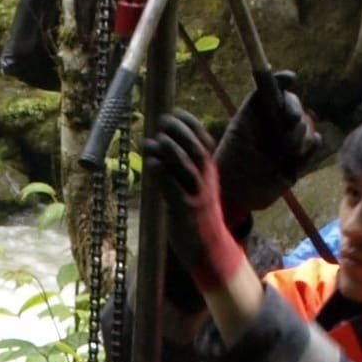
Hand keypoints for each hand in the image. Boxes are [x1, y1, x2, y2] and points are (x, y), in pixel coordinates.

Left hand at [143, 112, 251, 295]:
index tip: (175, 113)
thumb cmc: (196, 214)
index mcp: (209, 173)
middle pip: (197, 151)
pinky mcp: (185, 212)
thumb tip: (155, 144)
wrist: (209, 248)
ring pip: (188, 169)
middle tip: (164, 121)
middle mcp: (205, 182)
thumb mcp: (194, 186)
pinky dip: (163, 175)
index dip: (191, 125)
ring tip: (157, 140)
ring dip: (172, 151)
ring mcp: (196, 196)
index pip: (204, 142)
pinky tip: (152, 164)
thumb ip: (179, 167)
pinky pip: (174, 191)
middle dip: (181, 132)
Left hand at [214, 69, 316, 216]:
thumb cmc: (233, 161)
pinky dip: (311, 147)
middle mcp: (274, 123)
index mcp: (258, 113)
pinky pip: (316, 144)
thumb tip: (272, 77)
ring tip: (286, 151)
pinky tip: (298, 156)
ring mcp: (287, 140)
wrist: (238, 194)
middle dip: (294, 113)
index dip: (283, 80)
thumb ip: (255, 104)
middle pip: (294, 106)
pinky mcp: (299, 157)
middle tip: (289, 123)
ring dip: (300, 136)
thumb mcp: (240, 128)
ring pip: (306, 126)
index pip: (274, 89)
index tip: (290, 79)